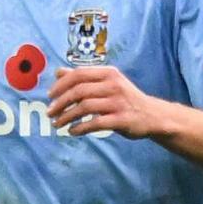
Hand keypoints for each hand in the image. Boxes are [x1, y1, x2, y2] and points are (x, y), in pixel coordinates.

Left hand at [48, 65, 170, 139]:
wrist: (153, 115)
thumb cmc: (125, 99)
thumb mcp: (107, 83)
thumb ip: (84, 77)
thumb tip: (58, 72)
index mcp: (108, 73)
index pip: (78, 74)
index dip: (61, 85)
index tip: (50, 96)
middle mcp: (113, 85)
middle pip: (79, 91)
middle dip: (60, 102)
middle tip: (50, 112)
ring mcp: (118, 103)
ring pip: (84, 107)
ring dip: (67, 116)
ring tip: (57, 124)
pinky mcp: (121, 120)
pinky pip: (94, 123)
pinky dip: (80, 128)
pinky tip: (72, 132)